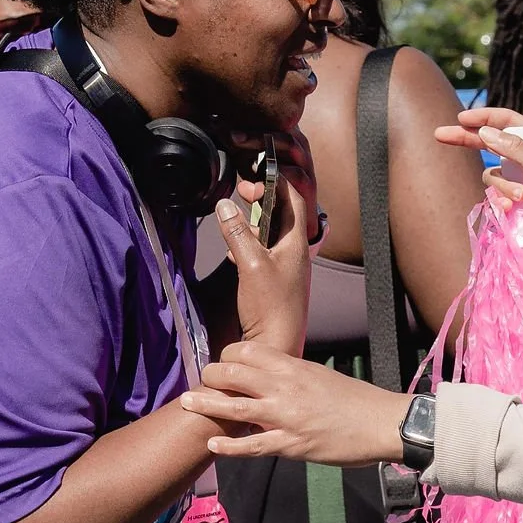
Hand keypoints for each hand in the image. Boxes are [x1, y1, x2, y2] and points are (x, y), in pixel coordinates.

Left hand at [189, 344, 409, 464]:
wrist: (381, 423)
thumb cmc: (355, 399)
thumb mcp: (321, 375)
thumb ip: (293, 374)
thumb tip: (271, 375)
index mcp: (294, 367)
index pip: (249, 351)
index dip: (228, 355)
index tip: (223, 363)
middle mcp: (285, 387)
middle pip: (234, 374)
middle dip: (211, 375)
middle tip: (200, 381)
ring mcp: (286, 416)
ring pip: (235, 408)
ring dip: (206, 405)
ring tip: (186, 403)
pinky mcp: (291, 444)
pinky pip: (253, 446)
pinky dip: (229, 448)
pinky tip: (212, 447)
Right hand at [214, 143, 318, 355]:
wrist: (276, 345)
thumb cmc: (271, 308)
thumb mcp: (250, 263)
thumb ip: (237, 232)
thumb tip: (225, 206)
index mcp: (296, 243)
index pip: (294, 199)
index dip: (276, 182)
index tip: (254, 177)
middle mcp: (294, 252)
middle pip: (281, 213)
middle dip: (261, 199)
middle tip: (242, 192)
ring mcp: (285, 266)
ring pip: (270, 232)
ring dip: (253, 221)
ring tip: (235, 216)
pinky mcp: (273, 280)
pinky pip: (262, 251)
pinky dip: (248, 242)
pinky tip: (234, 248)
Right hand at [433, 105, 522, 222]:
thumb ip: (514, 147)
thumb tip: (484, 132)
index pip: (506, 121)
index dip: (483, 117)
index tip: (461, 118)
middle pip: (489, 142)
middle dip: (466, 139)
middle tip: (439, 134)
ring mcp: (519, 179)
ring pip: (492, 174)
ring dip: (501, 186)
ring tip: (520, 198)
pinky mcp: (515, 199)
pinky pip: (496, 195)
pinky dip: (500, 200)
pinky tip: (512, 209)